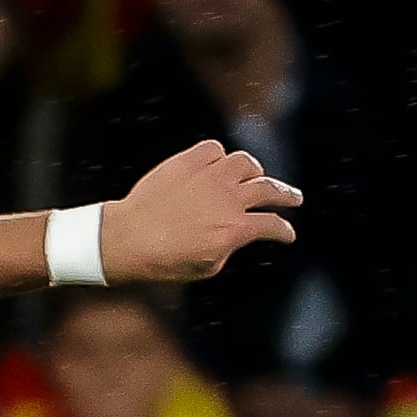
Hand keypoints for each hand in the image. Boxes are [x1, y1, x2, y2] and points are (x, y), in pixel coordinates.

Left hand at [104, 141, 300, 284]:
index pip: (272, 226)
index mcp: (234, 230)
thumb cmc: (161, 261)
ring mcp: (208, 176)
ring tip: (256, 177)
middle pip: (269, 189)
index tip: (288, 234)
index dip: (284, 231)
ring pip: (245, 163)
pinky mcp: (187, 162)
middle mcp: (227, 199)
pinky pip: (214, 149)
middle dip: (286, 195)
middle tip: (293, 198)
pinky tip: (219, 164)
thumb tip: (237, 234)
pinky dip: (221, 156)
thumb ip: (229, 247)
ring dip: (255, 171)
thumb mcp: (205, 268)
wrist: (123, 240)